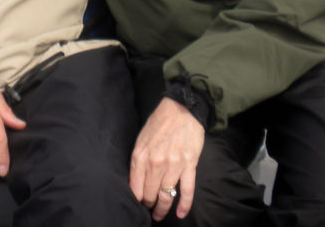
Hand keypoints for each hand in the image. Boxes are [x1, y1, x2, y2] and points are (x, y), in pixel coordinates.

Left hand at [129, 97, 204, 220]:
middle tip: (150, 211)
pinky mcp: (189, 165)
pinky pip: (187, 190)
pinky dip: (184, 205)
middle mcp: (155, 163)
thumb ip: (138, 161)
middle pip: (150, 194)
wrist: (182, 109)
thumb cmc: (159, 123)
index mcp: (140, 156)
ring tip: (160, 215)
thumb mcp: (141, 140)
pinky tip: (181, 214)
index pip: (135, 188)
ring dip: (163, 209)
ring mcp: (173, 165)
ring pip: (167, 196)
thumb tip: (135, 182)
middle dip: (149, 205)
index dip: (137, 200)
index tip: (138, 205)